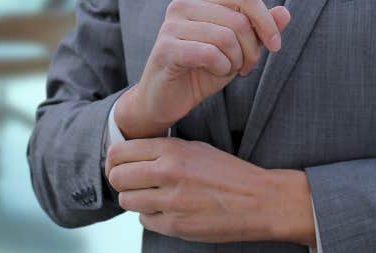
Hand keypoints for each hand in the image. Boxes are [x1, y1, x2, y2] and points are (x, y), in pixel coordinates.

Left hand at [106, 137, 313, 244]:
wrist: (259, 200)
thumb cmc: (230, 173)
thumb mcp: (197, 149)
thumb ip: (164, 151)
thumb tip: (133, 156)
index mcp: (173, 150)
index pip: (119, 152)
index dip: (116, 160)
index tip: (122, 164)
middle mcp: (168, 173)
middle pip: (117, 177)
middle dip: (122, 181)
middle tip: (134, 182)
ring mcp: (170, 202)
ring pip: (127, 201)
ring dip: (136, 199)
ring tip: (153, 196)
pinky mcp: (175, 226)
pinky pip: (144, 221)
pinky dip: (151, 216)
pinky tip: (168, 210)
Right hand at [115, 0, 289, 138]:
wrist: (166, 100)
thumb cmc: (201, 71)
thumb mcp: (237, 49)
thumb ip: (258, 30)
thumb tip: (285, 12)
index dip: (266, 22)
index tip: (275, 46)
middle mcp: (184, 5)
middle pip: (239, 20)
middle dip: (251, 49)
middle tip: (245, 67)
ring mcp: (171, 25)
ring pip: (226, 37)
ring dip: (235, 61)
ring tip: (227, 70)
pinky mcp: (166, 48)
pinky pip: (210, 53)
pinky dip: (220, 68)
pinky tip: (214, 73)